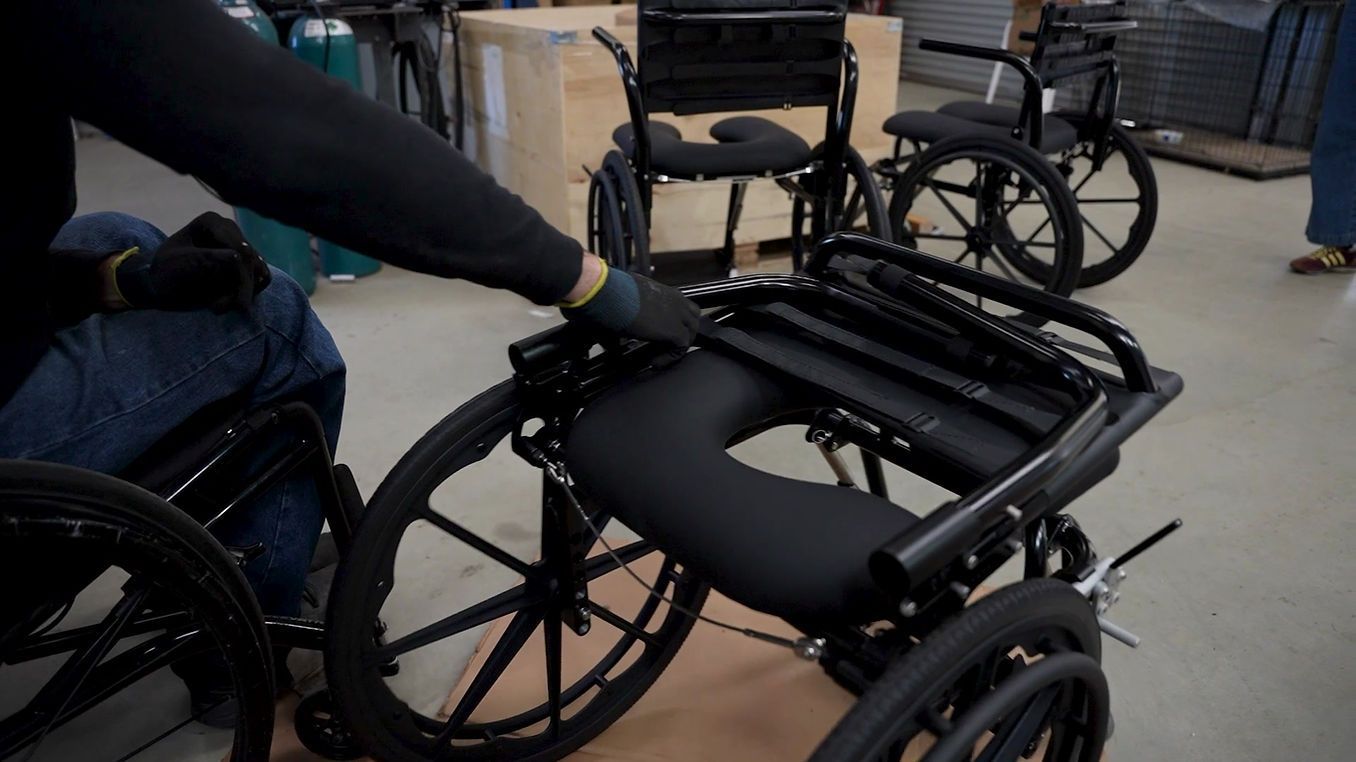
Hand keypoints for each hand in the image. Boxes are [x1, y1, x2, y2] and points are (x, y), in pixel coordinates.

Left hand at [109, 212, 270, 311]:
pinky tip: (229, 303)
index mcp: (212, 222)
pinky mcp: (248, 264)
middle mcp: (230, 231)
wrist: (162, 286)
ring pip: (259, 272)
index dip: (241, 275)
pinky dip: (249, 293)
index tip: (236, 302)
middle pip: (252, 261)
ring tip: (220, 307)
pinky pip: (261, 279)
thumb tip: (240, 257)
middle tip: (225, 310)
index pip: (239, 248)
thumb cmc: (166, 272)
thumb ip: (209, 259)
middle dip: (242, 288)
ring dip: (244, 293)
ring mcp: (241, 246)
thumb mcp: (182, 264)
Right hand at [560, 258, 699, 362]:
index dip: (674, 320)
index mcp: (661, 290)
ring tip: (661, 354)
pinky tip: (654, 361)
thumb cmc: (608, 295)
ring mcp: (676, 314)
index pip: (680, 305)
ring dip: (678, 344)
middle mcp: (673, 299)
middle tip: (665, 344)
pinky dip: (670, 357)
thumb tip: (612, 343)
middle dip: (682, 330)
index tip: (659, 334)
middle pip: (692, 316)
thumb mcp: (620, 304)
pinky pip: (682, 347)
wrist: (607, 294)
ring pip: (691, 331)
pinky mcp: (674, 330)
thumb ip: (622, 320)